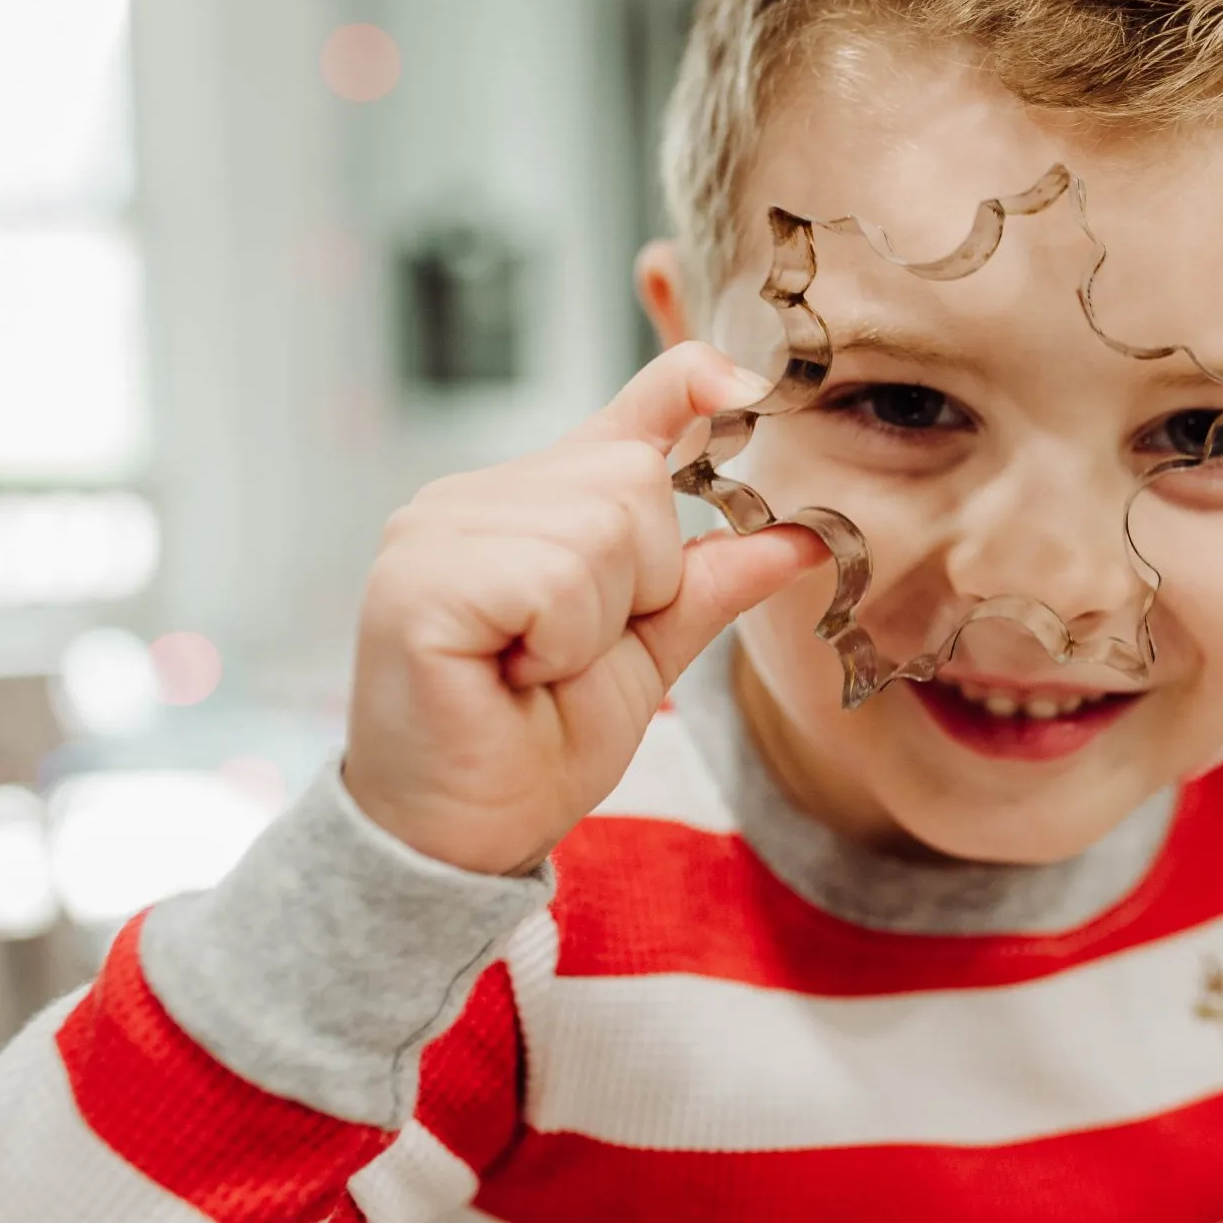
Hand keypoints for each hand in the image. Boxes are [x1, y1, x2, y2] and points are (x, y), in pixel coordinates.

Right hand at [346, 342, 822, 874]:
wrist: (464, 836)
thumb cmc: (541, 742)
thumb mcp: (653, 650)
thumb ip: (713, 582)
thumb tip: (806, 534)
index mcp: (536, 503)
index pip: (625, 415)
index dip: (688, 385)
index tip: (742, 386)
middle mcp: (476, 496)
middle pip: (632, 475)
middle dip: (642, 580)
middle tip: (572, 651)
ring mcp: (436, 529)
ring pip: (602, 523)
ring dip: (598, 620)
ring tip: (537, 666)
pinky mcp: (416, 578)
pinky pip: (555, 576)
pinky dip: (560, 640)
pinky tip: (511, 674)